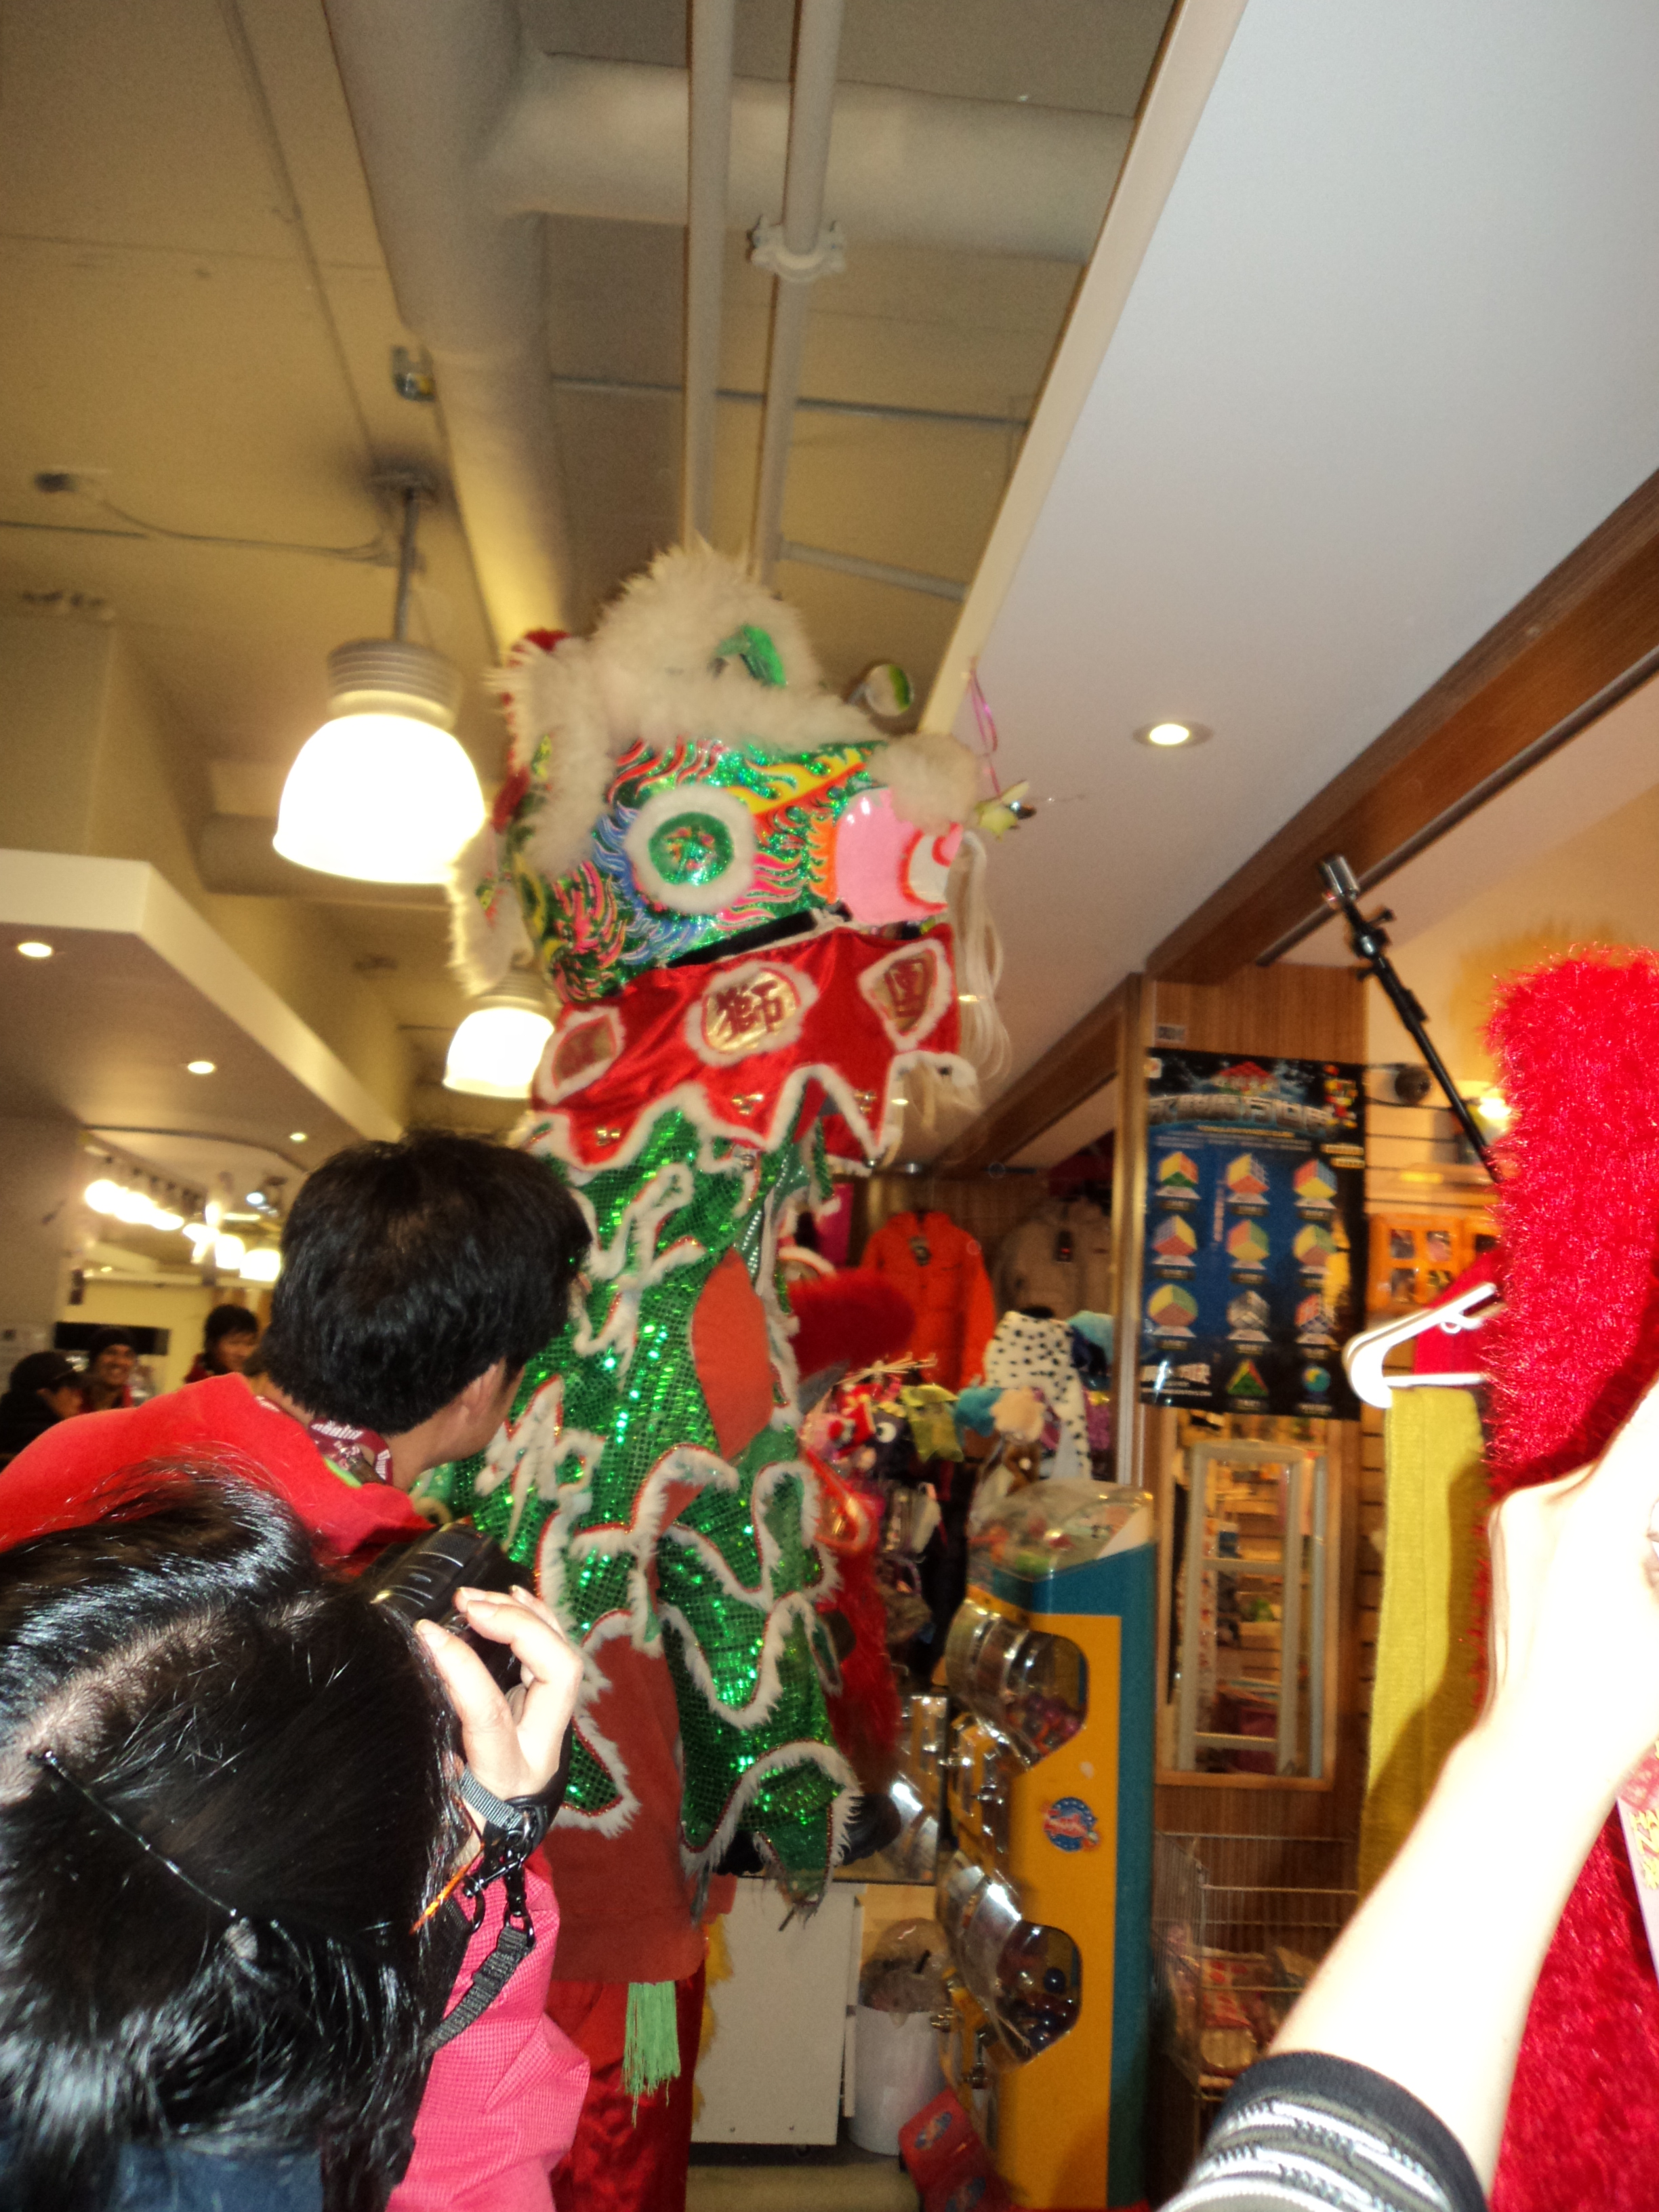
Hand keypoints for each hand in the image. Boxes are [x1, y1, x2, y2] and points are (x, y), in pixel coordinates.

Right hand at [416, 1584, 582, 1813]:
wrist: (487, 1851)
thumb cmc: (450, 1825)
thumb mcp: (433, 1794)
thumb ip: (426, 1741)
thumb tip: (418, 1668)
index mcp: (507, 1776)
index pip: (492, 1713)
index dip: (460, 1666)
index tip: (425, 1632)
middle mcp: (541, 1749)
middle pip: (559, 1673)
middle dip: (518, 1626)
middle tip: (467, 1603)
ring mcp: (551, 1728)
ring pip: (563, 1656)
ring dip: (524, 1614)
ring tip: (479, 1595)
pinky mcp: (544, 1711)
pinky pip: (553, 1655)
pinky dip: (535, 1620)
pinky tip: (514, 1595)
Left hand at [1485, 1376, 1658, 1799]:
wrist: (1536, 1745)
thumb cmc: (1622, 1699)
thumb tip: (1649, 1498)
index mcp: (1588, 1519)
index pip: (1652, 1427)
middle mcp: (1541, 1503)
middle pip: (1638, 1458)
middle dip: (1655, 1477)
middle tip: (1642, 1566)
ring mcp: (1516, 1514)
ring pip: (1611, 1480)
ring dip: (1644, 1500)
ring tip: (1634, 1580)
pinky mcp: (1508, 1529)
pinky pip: (1581, 1500)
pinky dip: (1619, 1514)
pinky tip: (1630, 1568)